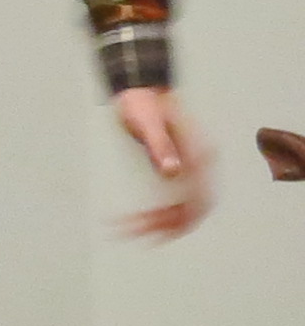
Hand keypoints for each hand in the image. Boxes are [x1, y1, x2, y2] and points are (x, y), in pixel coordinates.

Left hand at [113, 87, 209, 240]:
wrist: (142, 91)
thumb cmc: (144, 104)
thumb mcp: (148, 123)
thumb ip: (160, 147)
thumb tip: (172, 173)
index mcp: (199, 155)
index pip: (199, 198)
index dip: (180, 220)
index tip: (154, 233)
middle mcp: (200, 165)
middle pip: (191, 210)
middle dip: (165, 226)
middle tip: (132, 234)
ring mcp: (191, 169)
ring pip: (181, 208)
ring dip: (157, 223)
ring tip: (126, 230)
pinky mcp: (178, 170)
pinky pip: (172, 199)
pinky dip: (156, 212)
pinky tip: (137, 219)